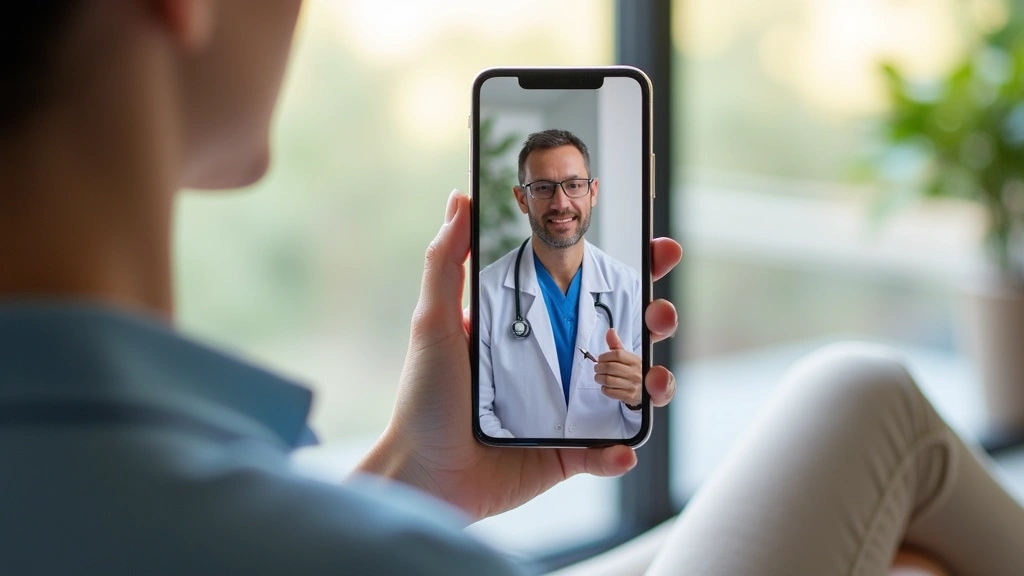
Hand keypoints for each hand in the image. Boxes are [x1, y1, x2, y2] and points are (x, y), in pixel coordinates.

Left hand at [356, 190, 681, 521]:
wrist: (422, 474)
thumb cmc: (424, 398)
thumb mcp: (434, 322)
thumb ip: (446, 261)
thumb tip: (459, 198)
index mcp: (534, 329)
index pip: (590, 291)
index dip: (630, 269)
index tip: (659, 248)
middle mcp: (558, 366)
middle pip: (625, 335)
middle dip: (657, 319)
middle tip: (661, 312)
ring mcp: (568, 411)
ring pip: (630, 391)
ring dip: (653, 383)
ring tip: (652, 381)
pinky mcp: (568, 454)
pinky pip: (609, 452)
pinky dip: (621, 451)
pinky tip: (620, 447)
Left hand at [595, 329, 641, 406]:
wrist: (648, 389)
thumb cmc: (634, 371)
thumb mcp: (628, 357)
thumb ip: (616, 344)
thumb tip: (610, 331)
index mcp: (635, 360)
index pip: (617, 354)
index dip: (605, 356)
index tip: (601, 358)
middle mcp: (635, 373)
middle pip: (610, 367)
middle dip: (599, 367)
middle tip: (597, 368)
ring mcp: (632, 385)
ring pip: (608, 380)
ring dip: (599, 378)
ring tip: (598, 377)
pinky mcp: (628, 396)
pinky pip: (610, 392)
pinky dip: (604, 388)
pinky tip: (605, 386)